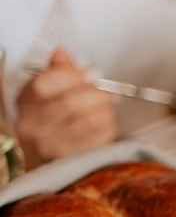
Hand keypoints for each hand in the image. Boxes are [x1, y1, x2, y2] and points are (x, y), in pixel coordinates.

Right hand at [15, 48, 117, 163]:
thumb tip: (62, 52)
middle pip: (70, 102)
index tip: (91, 74)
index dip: (73, 75)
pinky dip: (108, 126)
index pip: (45, 83)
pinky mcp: (71, 160)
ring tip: (108, 107)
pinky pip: (98, 138)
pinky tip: (107, 123)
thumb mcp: (44, 97)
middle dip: (96, 94)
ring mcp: (50, 145)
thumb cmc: (48, 125)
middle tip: (108, 92)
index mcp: (25, 104)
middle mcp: (32, 126)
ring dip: (105, 110)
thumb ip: (56, 73)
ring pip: (87, 120)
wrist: (46, 164)